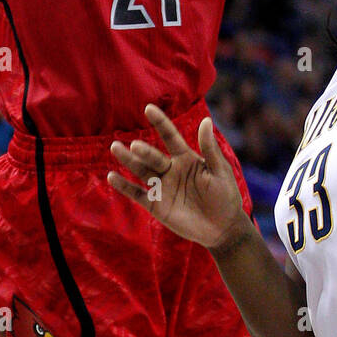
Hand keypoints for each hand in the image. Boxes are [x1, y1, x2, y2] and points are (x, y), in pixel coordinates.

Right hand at [108, 104, 247, 251]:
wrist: (222, 228)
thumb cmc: (225, 195)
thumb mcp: (220, 171)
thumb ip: (210, 149)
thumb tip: (206, 120)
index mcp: (186, 158)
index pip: (170, 137)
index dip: (160, 123)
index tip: (148, 108)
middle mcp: (170, 169)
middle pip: (153, 156)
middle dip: (143, 150)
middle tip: (134, 146)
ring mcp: (162, 186)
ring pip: (141, 171)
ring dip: (128, 161)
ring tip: (115, 148)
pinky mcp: (156, 205)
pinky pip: (137, 194)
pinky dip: (124, 186)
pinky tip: (111, 177)